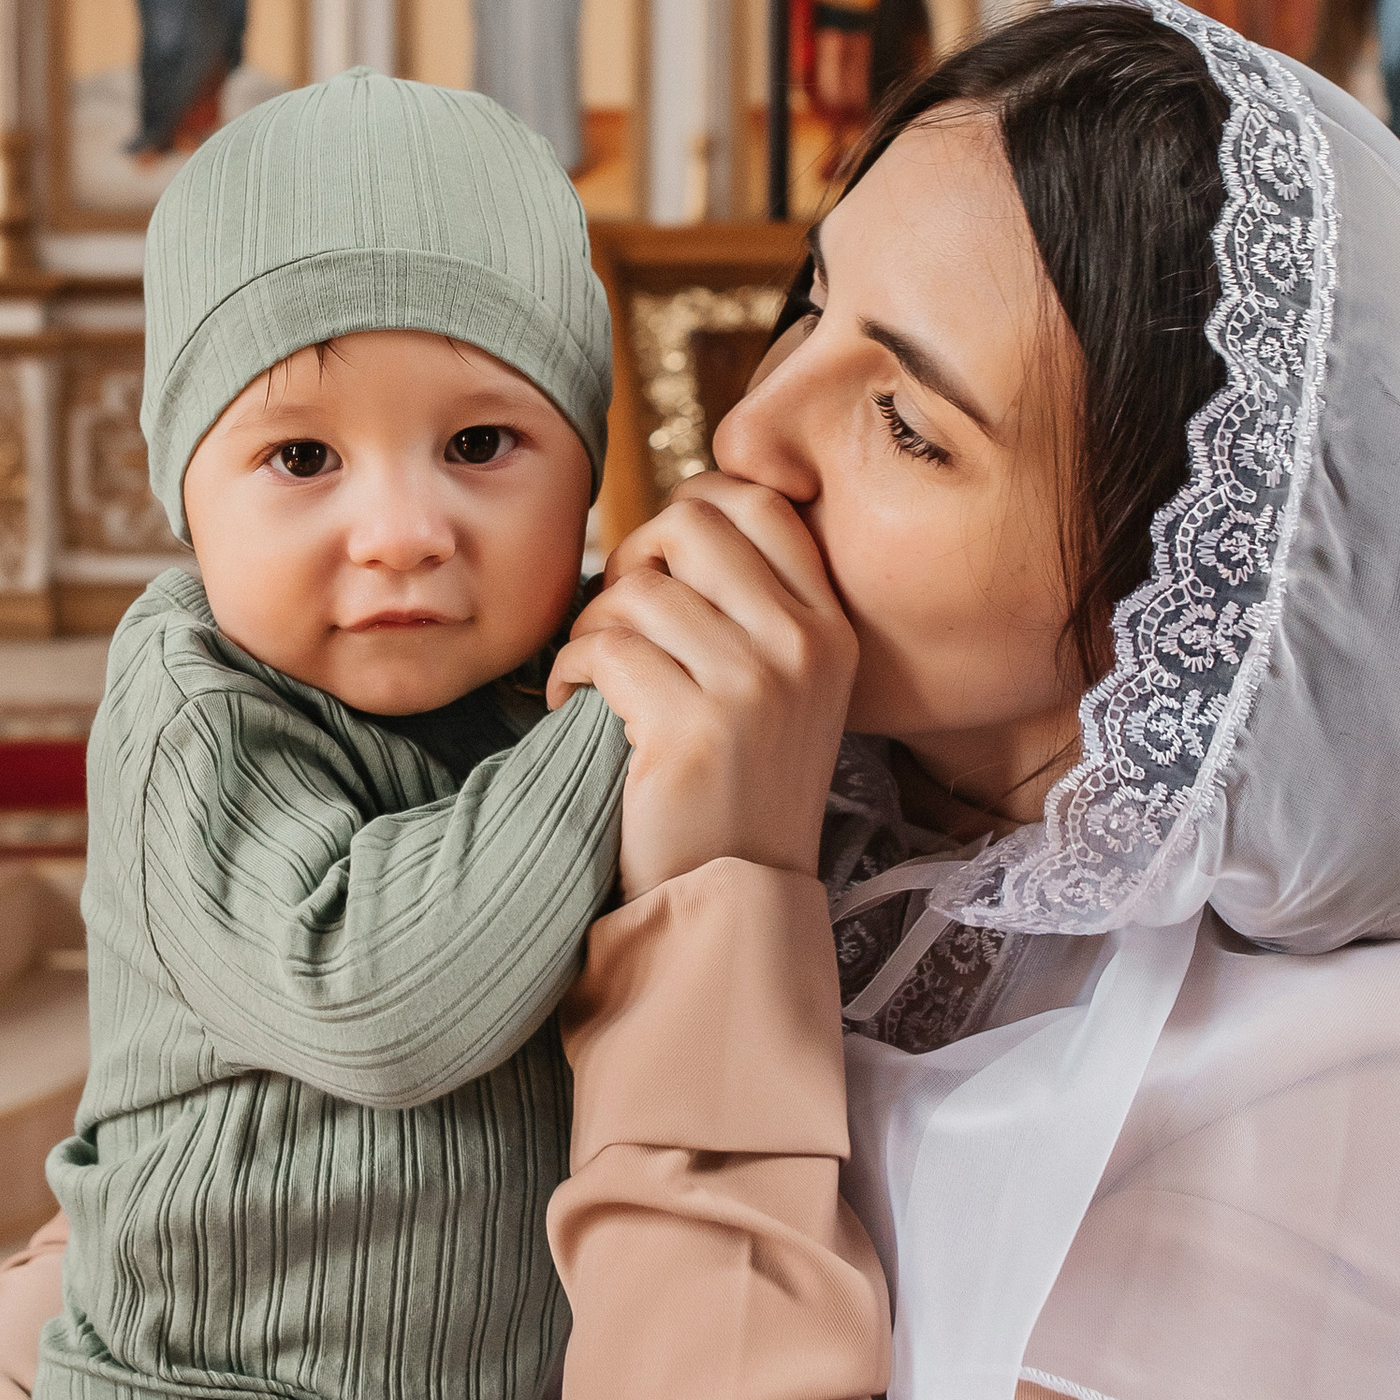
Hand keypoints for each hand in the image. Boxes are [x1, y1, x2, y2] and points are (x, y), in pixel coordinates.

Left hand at [548, 473, 855, 894]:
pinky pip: (603, 648)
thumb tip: (672, 522)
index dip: (691, 506)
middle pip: (691, 525)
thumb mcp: (781, 686)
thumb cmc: (736, 785)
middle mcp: (803, 647)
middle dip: (634, 555)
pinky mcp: (693, 727)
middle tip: (618, 612)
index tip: (657, 560)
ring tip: (593, 672)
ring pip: (637, 590)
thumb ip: (751, 604)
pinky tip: (573, 702)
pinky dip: (569, 670)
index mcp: (830, 627)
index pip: (759, 501)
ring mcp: (753, 686)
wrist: (734, 897)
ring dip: (592, 624)